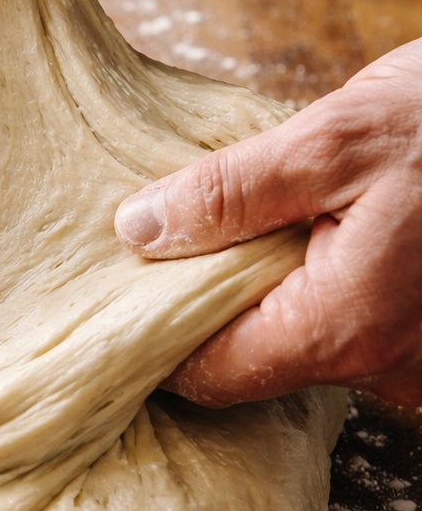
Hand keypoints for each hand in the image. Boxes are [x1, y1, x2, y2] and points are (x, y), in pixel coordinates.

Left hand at [114, 40, 421, 408]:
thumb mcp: (334, 136)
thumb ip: (230, 191)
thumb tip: (138, 230)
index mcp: (343, 328)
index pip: (208, 374)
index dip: (153, 336)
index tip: (119, 289)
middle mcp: (385, 366)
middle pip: (253, 363)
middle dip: (207, 305)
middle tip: (169, 240)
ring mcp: (418, 360)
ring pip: (302, 345)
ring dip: (263, 292)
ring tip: (239, 225)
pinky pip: (350, 330)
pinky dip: (314, 288)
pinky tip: (306, 232)